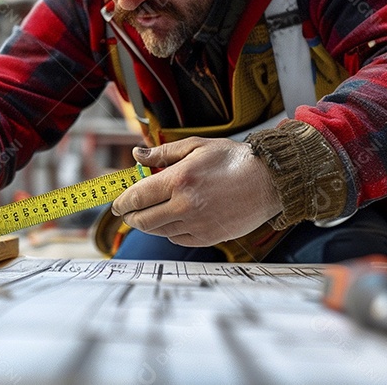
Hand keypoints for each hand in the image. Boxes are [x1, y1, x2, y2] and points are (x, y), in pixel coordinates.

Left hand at [110, 137, 282, 246]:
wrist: (269, 181)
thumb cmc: (234, 159)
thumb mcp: (197, 146)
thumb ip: (163, 153)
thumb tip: (137, 155)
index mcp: (179, 180)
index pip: (138, 197)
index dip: (122, 202)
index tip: (116, 204)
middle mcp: (185, 205)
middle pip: (143, 219)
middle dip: (131, 216)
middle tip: (128, 211)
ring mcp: (197, 224)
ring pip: (159, 231)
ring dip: (149, 224)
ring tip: (150, 213)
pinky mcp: (208, 237)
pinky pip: (178, 239)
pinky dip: (170, 231)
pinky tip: (174, 219)